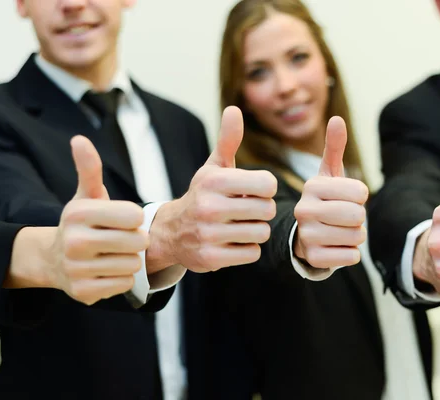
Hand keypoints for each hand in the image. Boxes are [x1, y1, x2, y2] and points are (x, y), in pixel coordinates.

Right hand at [46, 136, 148, 304]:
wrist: (54, 260)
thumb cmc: (83, 223)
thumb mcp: (86, 194)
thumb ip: (89, 169)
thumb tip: (79, 139)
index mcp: (79, 213)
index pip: (135, 215)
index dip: (135, 218)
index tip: (123, 219)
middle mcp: (74, 241)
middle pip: (138, 242)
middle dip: (136, 241)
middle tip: (122, 240)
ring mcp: (77, 269)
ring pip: (134, 265)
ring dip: (130, 261)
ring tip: (113, 255)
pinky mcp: (83, 292)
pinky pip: (125, 284)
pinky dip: (122, 278)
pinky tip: (107, 271)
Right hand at [146, 106, 276, 272]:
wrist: (171, 233)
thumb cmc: (202, 196)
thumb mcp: (212, 168)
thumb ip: (228, 140)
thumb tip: (234, 109)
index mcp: (214, 180)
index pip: (267, 184)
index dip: (266, 188)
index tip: (254, 190)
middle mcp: (209, 206)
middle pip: (267, 209)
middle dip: (262, 210)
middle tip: (248, 211)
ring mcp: (209, 234)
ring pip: (261, 232)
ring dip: (256, 230)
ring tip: (241, 225)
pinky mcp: (211, 258)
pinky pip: (252, 253)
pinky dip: (248, 249)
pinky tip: (234, 242)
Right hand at [293, 116, 367, 268]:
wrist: (303, 236)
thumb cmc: (323, 201)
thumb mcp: (328, 175)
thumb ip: (334, 147)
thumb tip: (336, 118)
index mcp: (312, 187)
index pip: (360, 192)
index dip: (360, 197)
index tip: (346, 198)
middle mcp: (304, 210)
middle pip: (358, 215)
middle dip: (358, 218)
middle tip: (343, 217)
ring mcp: (307, 235)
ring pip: (357, 236)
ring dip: (355, 236)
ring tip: (338, 231)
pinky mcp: (313, 257)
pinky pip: (351, 256)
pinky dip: (350, 253)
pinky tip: (335, 246)